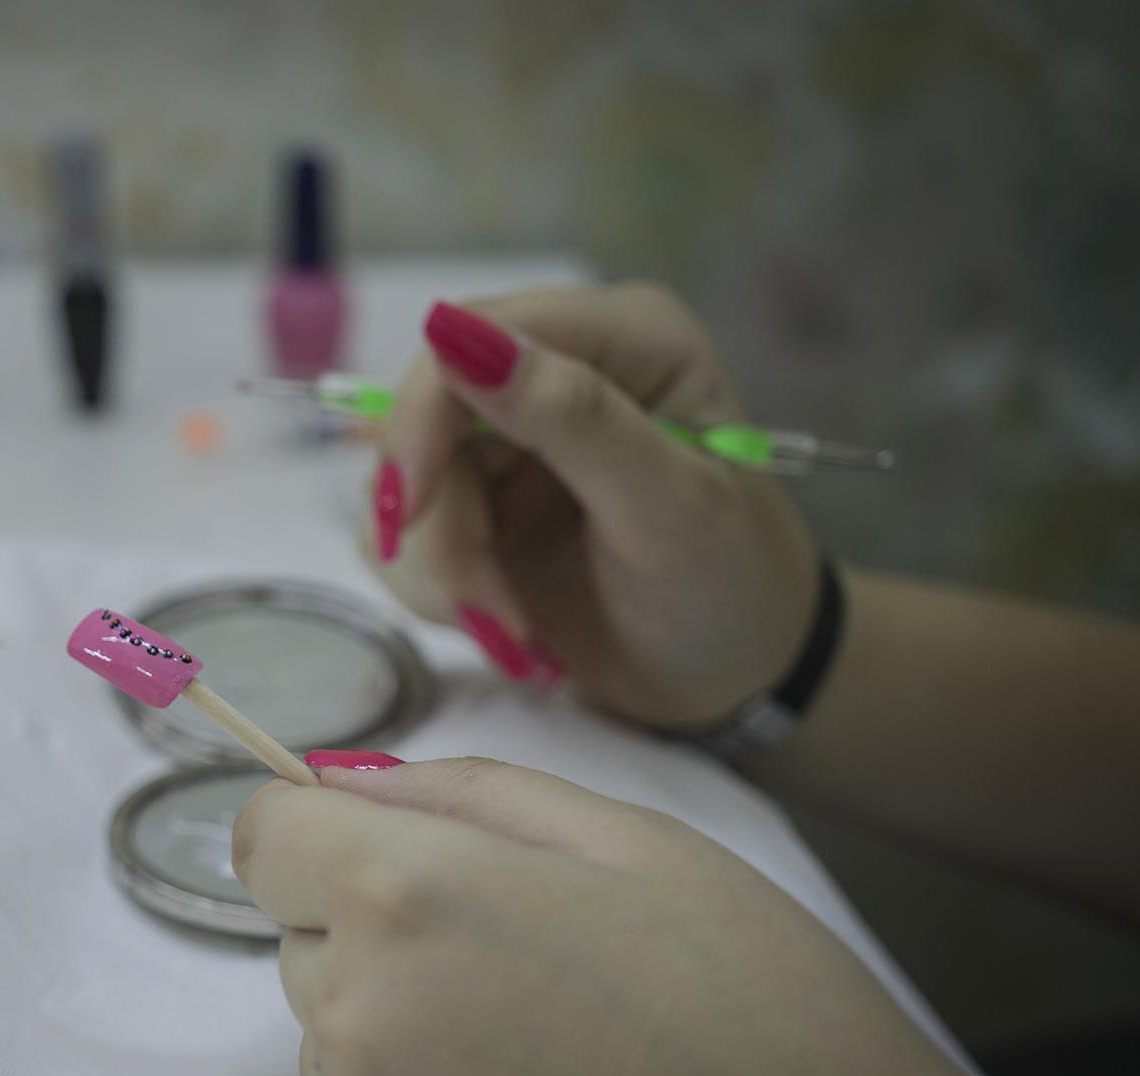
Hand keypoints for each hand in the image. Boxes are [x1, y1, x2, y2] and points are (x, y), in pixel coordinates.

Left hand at [233, 757, 1139, 1075]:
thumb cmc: (760, 1009)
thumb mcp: (633, 842)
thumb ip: (466, 793)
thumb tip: (344, 780)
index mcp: (408, 894)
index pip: (263, 831)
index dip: (321, 826)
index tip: (390, 845)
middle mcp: (357, 1012)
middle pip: (301, 930)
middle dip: (374, 921)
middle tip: (523, 953)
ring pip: (329, 1026)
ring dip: (395, 1015)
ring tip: (546, 1045)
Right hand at [371, 284, 817, 726]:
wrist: (733, 681)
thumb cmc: (731, 589)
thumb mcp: (665, 507)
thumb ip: (572, 416)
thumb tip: (455, 331)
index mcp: (624, 338)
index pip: (477, 332)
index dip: (423, 414)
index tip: (412, 508)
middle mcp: (560, 372)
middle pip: (427, 415)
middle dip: (442, 522)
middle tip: (484, 607)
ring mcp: (513, 441)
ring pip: (406, 484)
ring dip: (447, 571)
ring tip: (517, 633)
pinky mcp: (482, 504)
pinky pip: (408, 535)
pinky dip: (441, 592)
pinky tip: (507, 628)